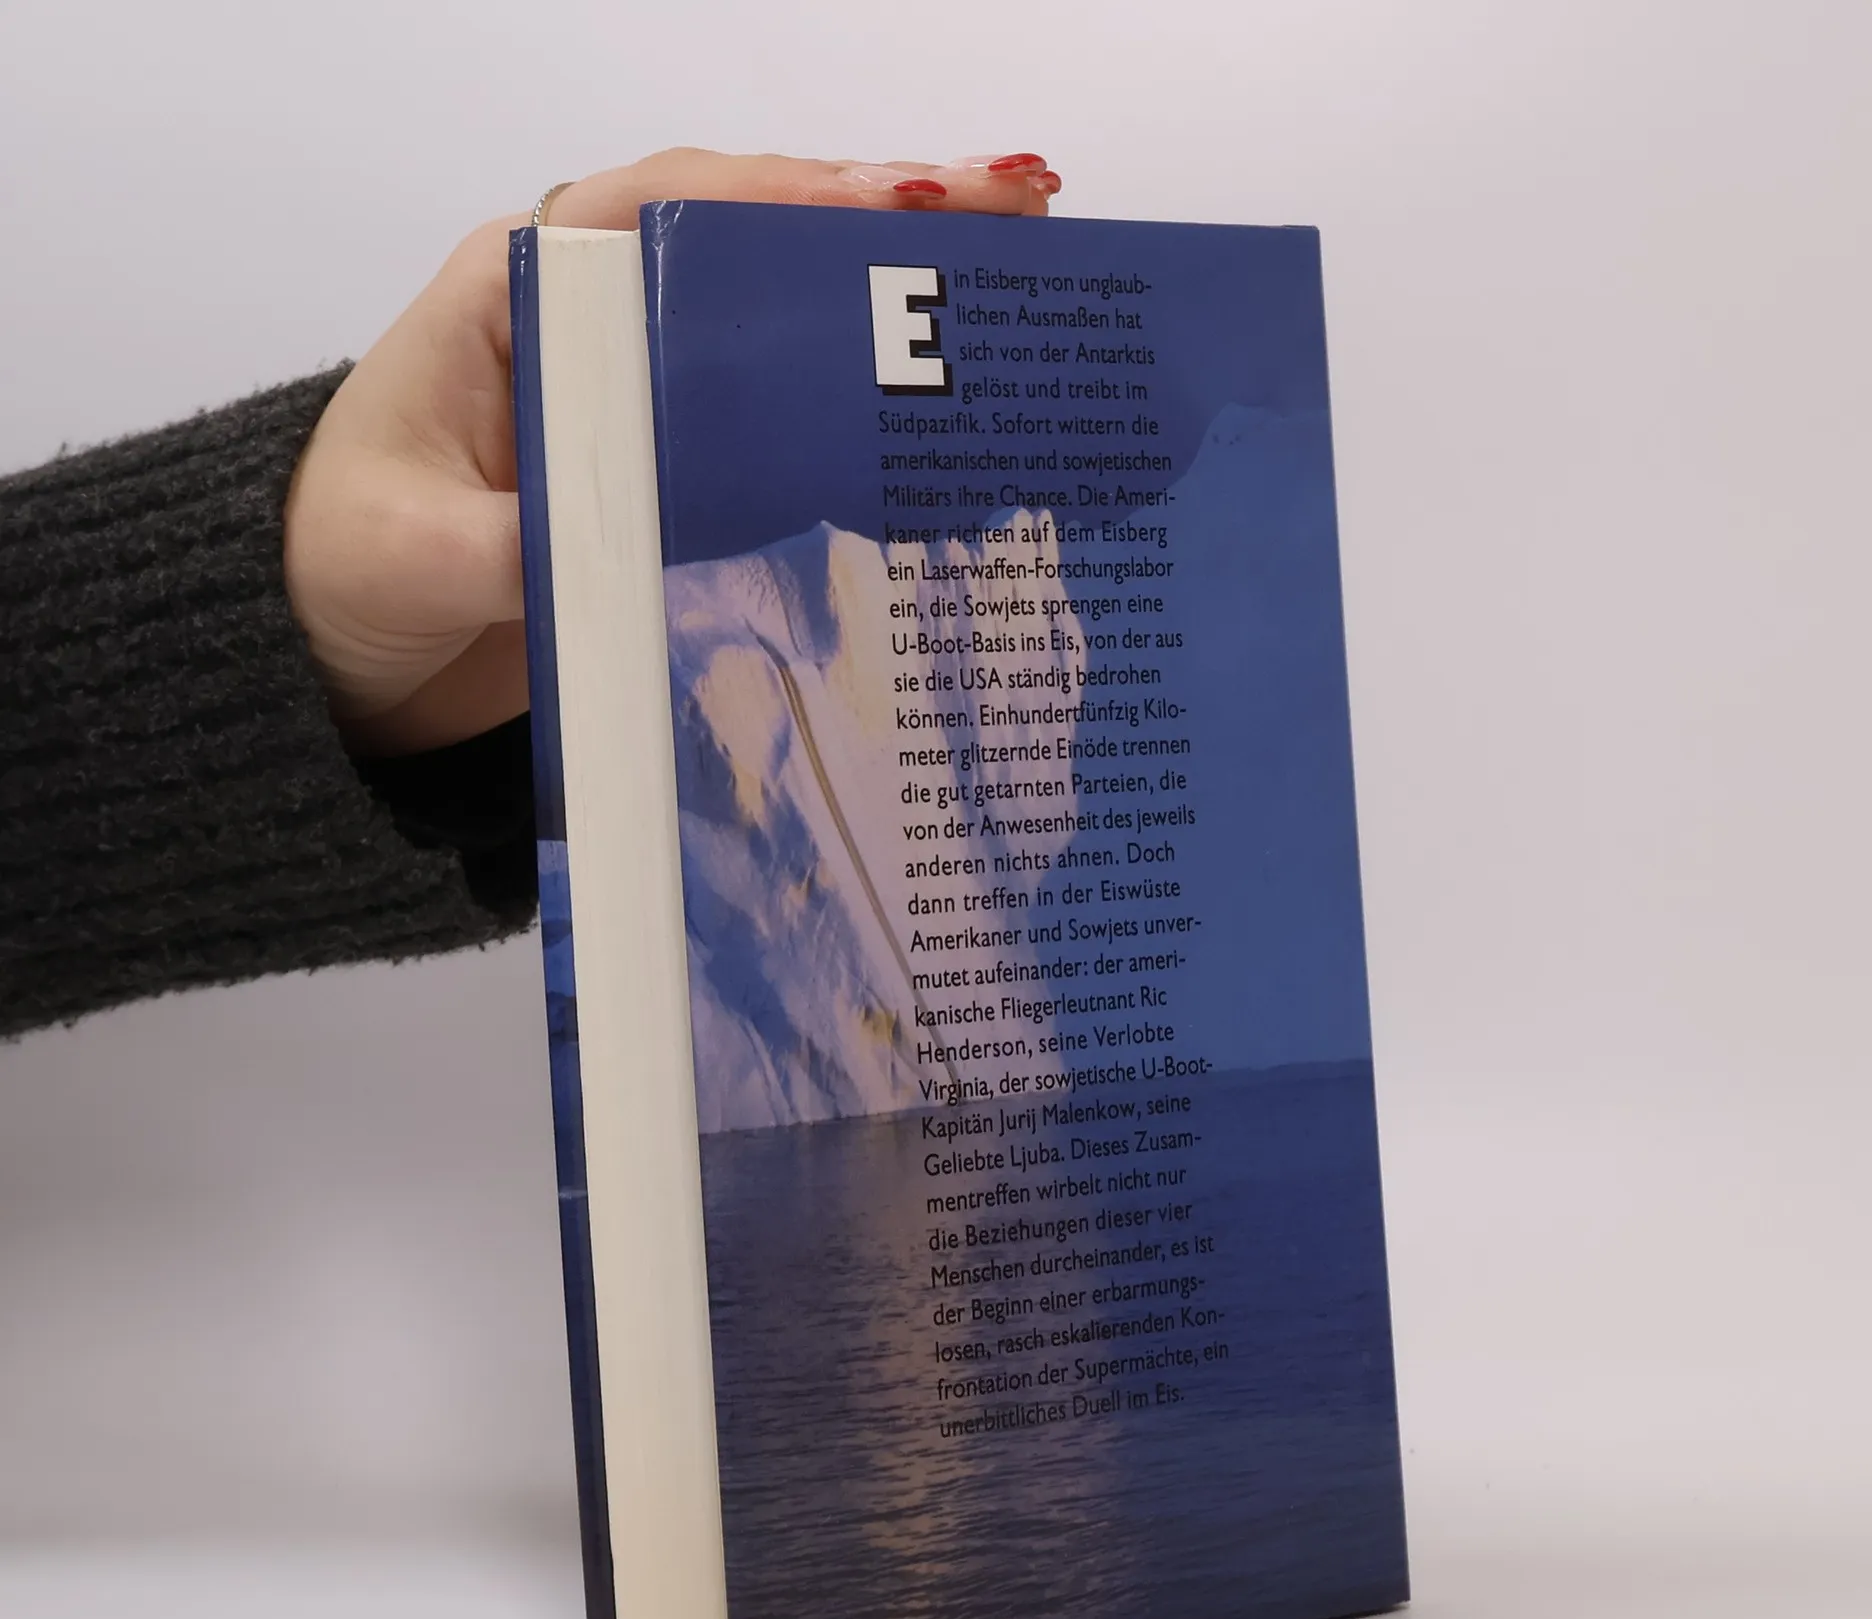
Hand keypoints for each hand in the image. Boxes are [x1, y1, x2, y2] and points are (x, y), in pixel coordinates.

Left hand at [285, 147, 1058, 755]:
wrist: (337, 655)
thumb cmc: (343, 565)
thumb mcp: (410, 552)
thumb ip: (503, 543)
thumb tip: (607, 549)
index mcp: (520, 292)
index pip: (663, 206)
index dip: (783, 195)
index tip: (896, 198)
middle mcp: (597, 329)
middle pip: (752, 250)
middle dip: (883, 228)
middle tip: (1018, 218)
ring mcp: (646, 408)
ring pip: (779, 336)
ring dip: (890, 318)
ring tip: (1017, 308)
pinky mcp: (672, 485)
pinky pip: (775, 440)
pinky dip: (854, 430)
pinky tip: (940, 444)